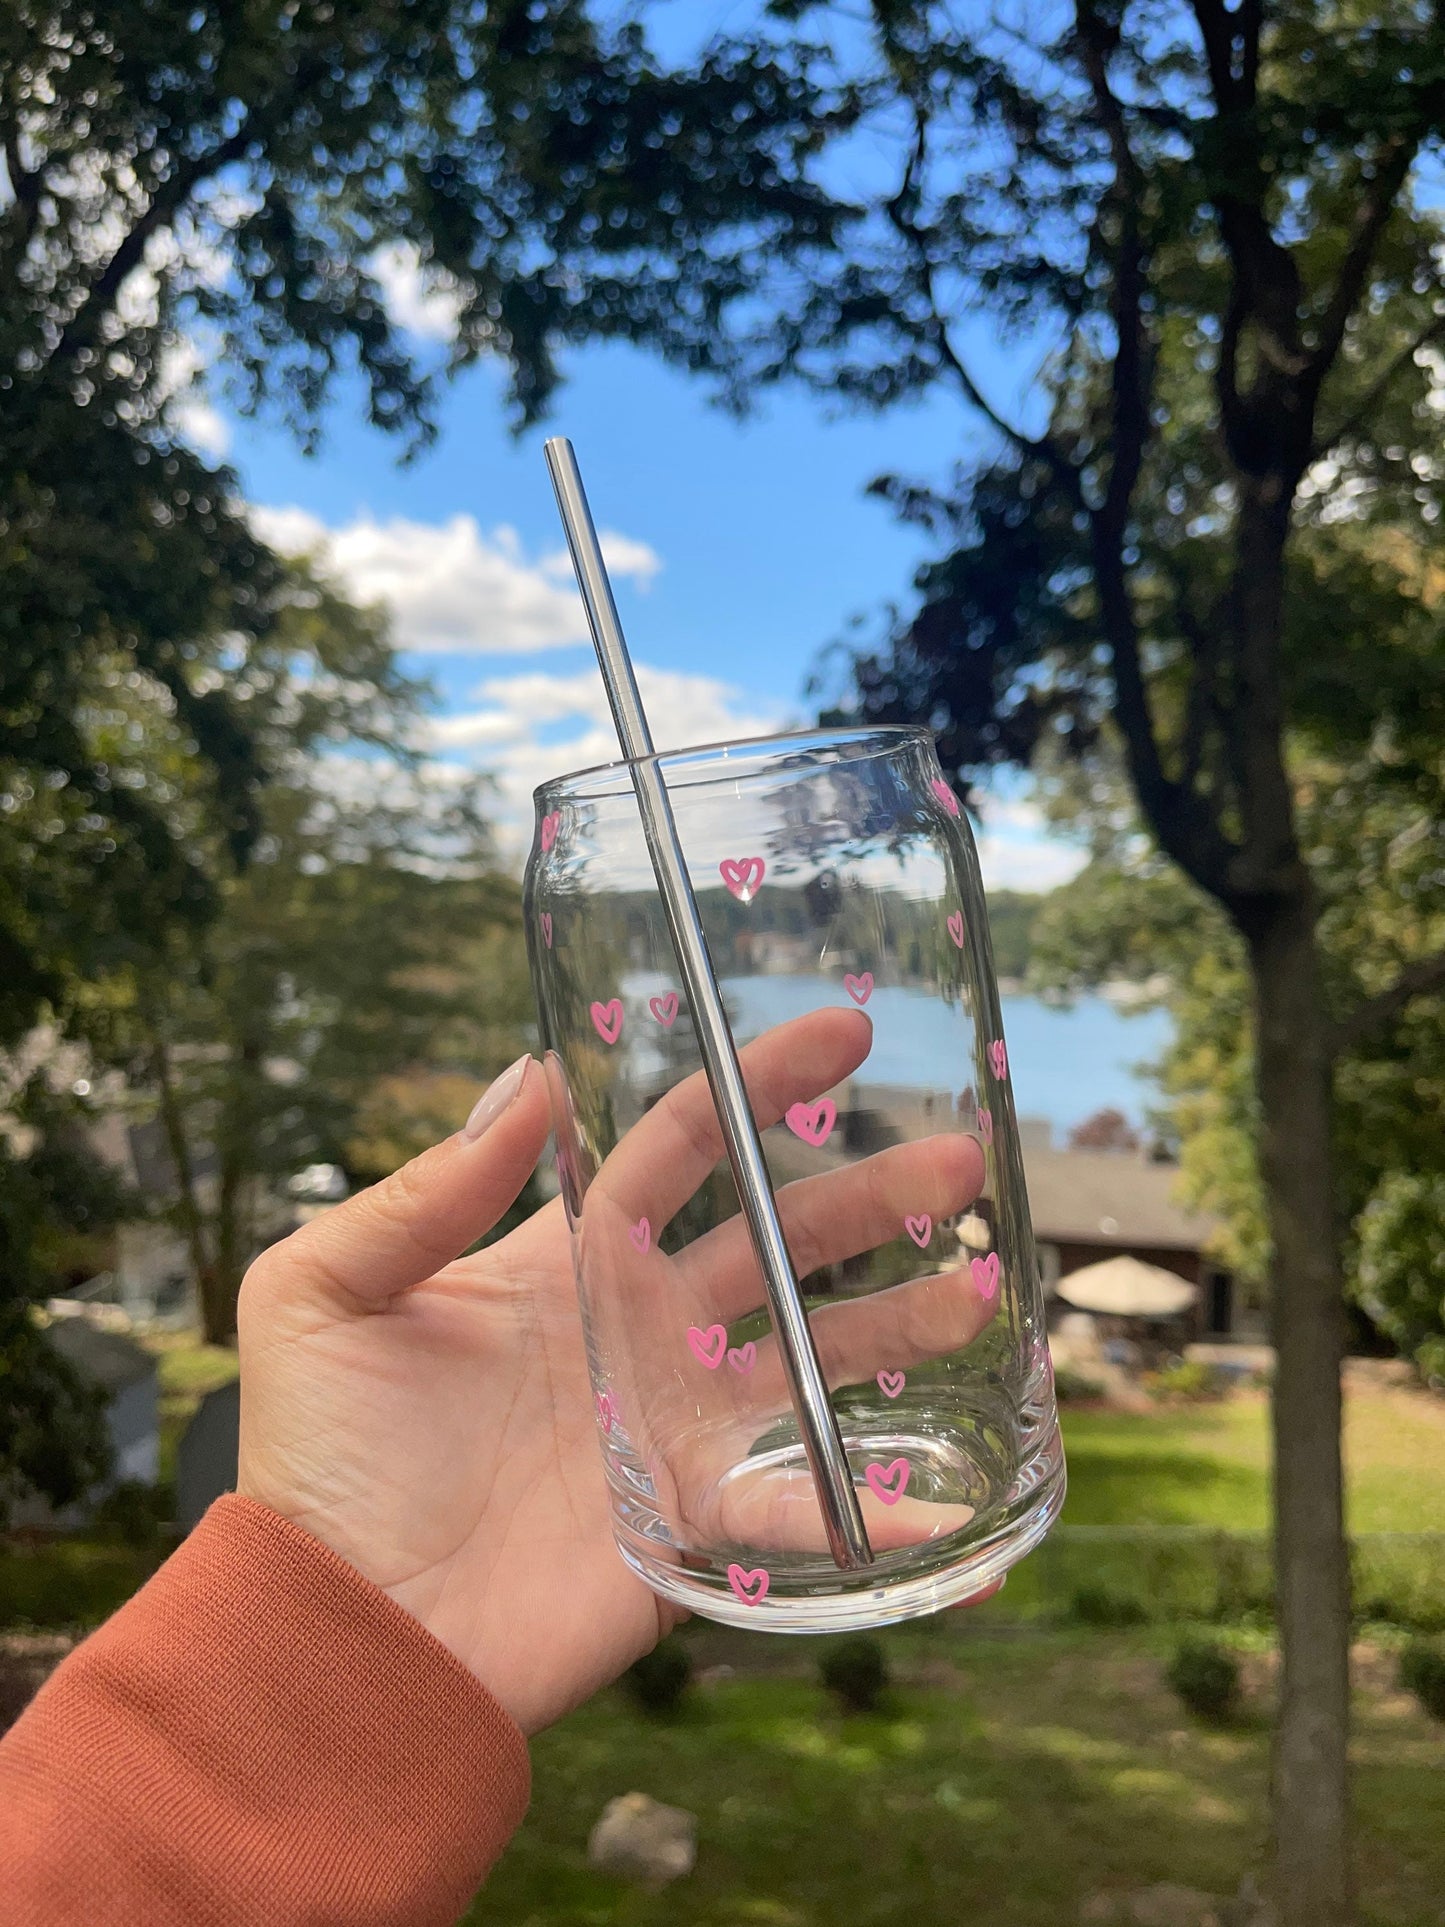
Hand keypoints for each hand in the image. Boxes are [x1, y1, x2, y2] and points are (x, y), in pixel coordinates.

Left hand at [237, 1011, 993, 1736]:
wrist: (342, 1630)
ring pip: (817, 1357)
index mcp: (565, 1265)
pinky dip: (884, 1507)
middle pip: (777, 1243)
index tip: (842, 1035)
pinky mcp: (697, 1526)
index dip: (757, 1088)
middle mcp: (637, 1333)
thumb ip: (425, 1190)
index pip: (680, 1153)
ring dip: (904, 1322)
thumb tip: (532, 1077)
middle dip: (867, 1196)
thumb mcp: (325, 1291)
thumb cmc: (318, 1458)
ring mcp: (676, 1429)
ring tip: (985, 1283)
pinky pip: (805, 1506)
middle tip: (960, 1157)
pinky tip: (958, 1495)